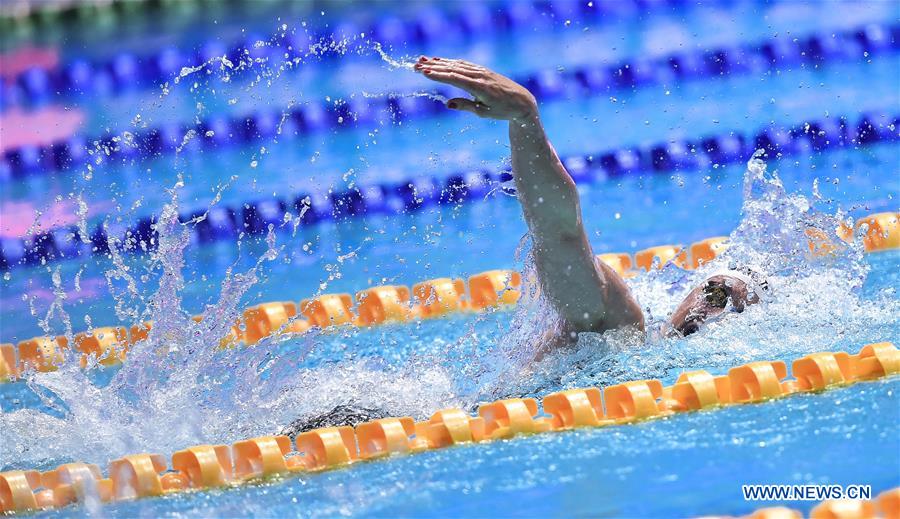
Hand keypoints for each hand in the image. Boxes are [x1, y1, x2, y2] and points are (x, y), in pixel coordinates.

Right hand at [414, 56, 537, 121]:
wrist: (521, 101)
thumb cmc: (503, 111)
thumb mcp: (484, 113)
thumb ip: (466, 106)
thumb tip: (447, 103)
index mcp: (479, 87)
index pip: (455, 78)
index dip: (438, 75)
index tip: (423, 72)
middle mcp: (479, 76)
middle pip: (453, 69)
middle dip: (433, 67)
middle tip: (415, 66)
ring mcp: (481, 72)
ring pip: (457, 65)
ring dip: (439, 62)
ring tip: (422, 60)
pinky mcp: (483, 71)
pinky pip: (464, 64)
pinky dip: (451, 62)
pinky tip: (440, 61)